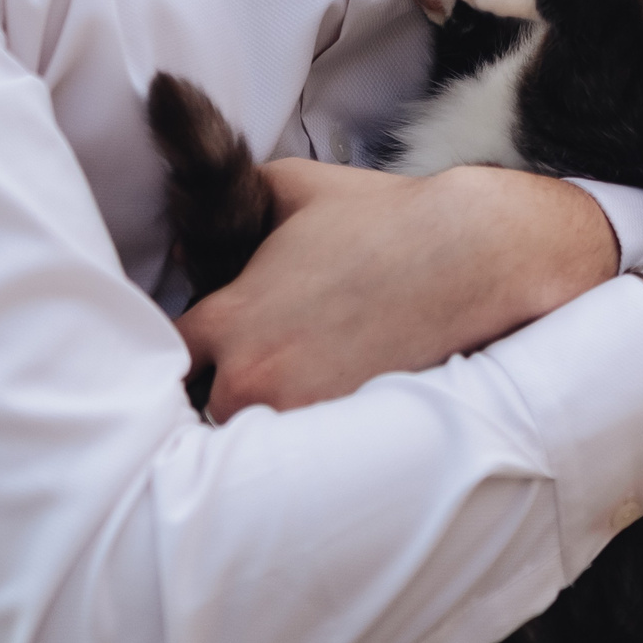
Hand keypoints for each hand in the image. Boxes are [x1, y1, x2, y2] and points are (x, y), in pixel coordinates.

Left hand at [177, 159, 617, 414]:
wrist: (472, 253)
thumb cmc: (383, 216)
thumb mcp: (293, 187)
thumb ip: (231, 210)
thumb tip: (188, 242)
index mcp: (231, 319)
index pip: (170, 357)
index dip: (190, 353)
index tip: (211, 349)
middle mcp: (253, 376)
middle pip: (208, 406)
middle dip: (231, 387)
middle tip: (272, 364)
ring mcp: (301, 413)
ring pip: (256, 434)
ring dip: (270, 416)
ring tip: (309, 384)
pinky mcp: (349, 434)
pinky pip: (309, 454)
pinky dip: (317, 437)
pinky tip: (343, 395)